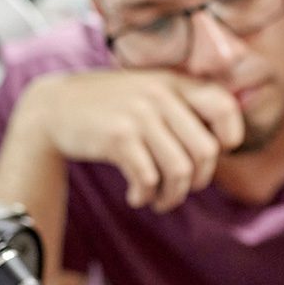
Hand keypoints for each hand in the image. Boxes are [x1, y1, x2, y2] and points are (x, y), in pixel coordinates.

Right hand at [16, 69, 244, 211]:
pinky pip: (149, 178)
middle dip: (199, 181)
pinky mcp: (118, 137)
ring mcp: (139, 115)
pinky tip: (137, 196)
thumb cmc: (111, 107)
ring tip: (159, 200)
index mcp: (174, 83)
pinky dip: (146, 196)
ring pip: (180, 171)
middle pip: (206, 151)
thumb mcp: (149, 92)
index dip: (229, 135)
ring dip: (172, 196)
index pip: (225, 105)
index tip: (214, 152)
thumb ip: (183, 107)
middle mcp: (160, 96)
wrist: (54, 106)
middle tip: (181, 188)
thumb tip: (222, 146)